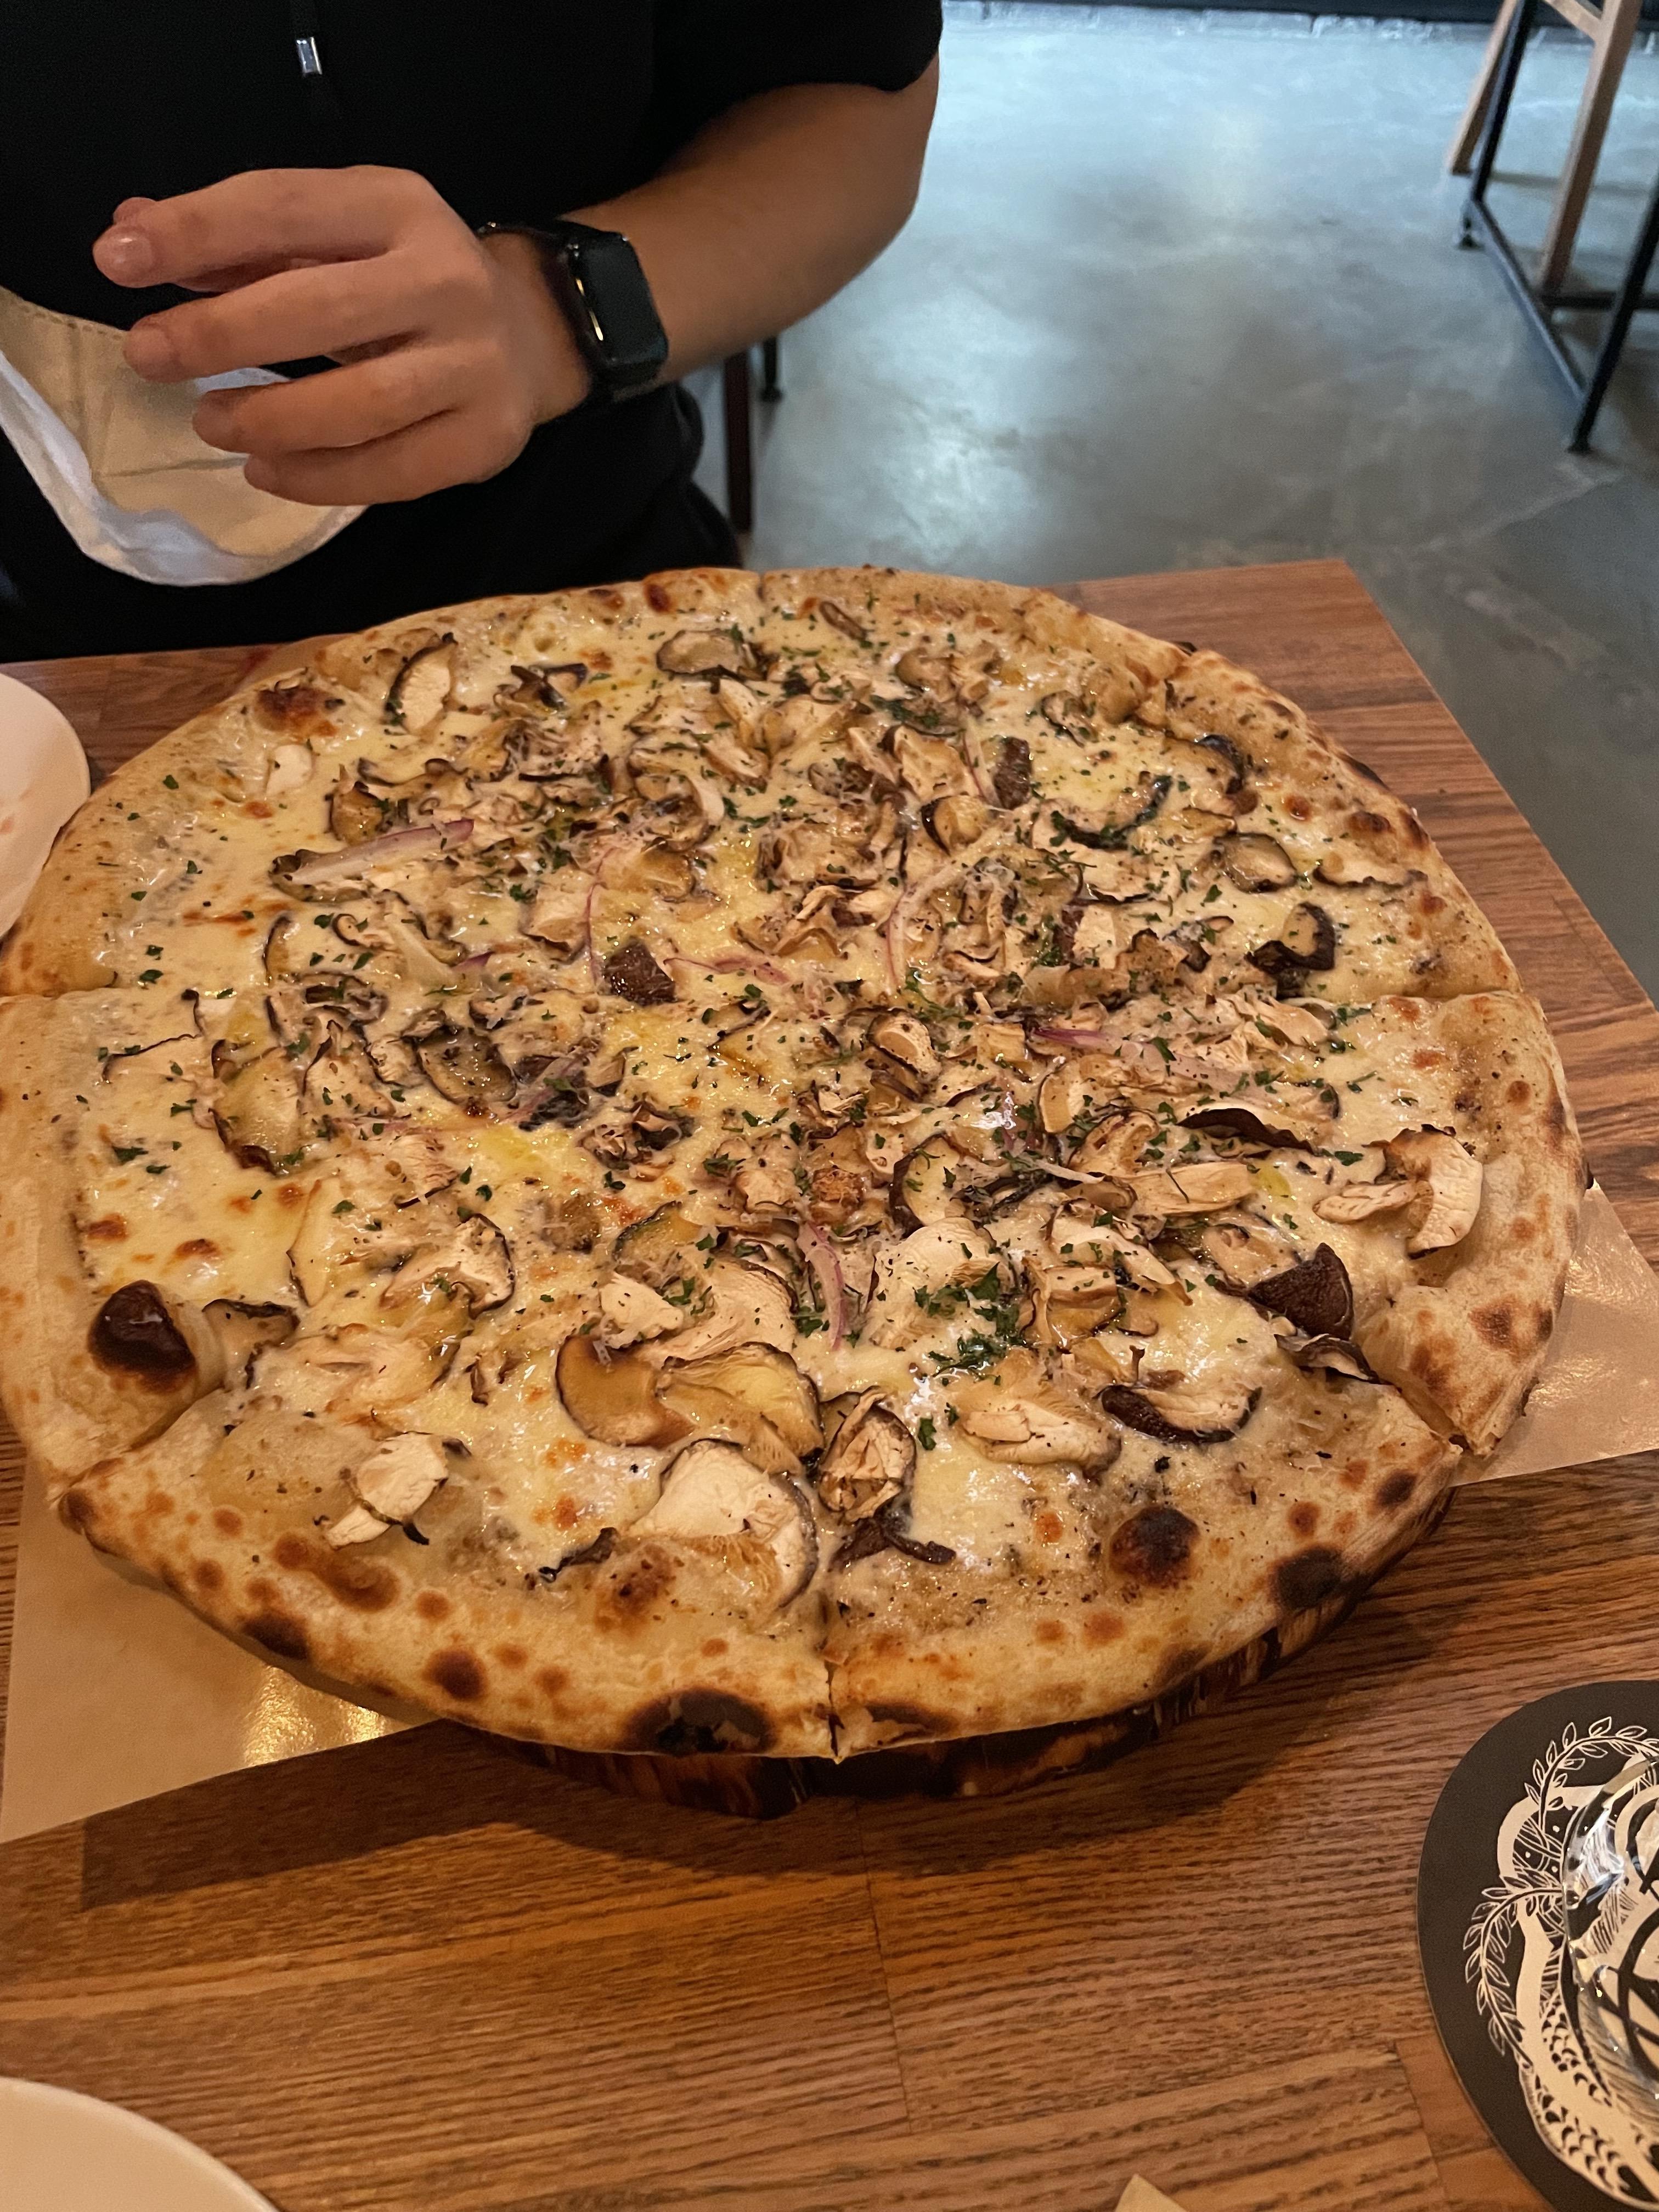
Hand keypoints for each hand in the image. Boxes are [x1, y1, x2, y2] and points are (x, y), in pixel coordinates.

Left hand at [93, 169, 591, 505]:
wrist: (531, 336)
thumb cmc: (404, 282)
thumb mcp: (334, 234)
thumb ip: (239, 238)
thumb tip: (131, 232)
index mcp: (398, 206)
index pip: (283, 208)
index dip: (194, 234)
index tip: (117, 261)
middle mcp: (446, 279)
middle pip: (316, 310)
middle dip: (217, 336)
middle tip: (149, 357)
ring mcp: (474, 366)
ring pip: (355, 407)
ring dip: (266, 419)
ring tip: (210, 423)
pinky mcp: (486, 439)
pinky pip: (389, 472)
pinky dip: (314, 479)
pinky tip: (264, 469)